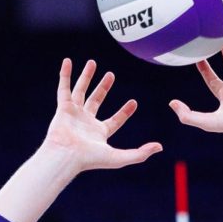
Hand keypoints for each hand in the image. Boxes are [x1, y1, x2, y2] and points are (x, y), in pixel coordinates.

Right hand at [42, 59, 161, 171]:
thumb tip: (160, 147)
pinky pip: (64, 88)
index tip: (134, 102)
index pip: (115, 120)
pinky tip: (68, 62)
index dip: (125, 112)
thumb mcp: (119, 158)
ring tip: (92, 62)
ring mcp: (74, 114)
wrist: (66, 157)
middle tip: (111, 74)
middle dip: (104, 87)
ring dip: (86, 77)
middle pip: (96, 100)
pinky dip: (65, 75)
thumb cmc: (90, 159)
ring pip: (81, 91)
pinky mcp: (63, 108)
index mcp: (99, 133)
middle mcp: (86, 122)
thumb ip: (140, 154)